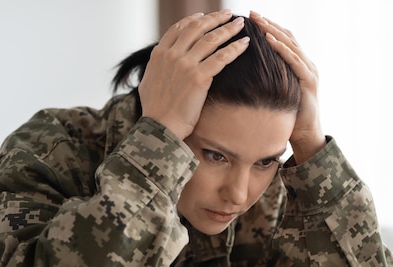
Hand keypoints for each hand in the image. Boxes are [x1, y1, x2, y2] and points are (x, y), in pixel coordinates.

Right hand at [139, 10, 249, 138]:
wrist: (160, 126)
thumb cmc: (155, 110)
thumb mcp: (148, 82)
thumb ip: (156, 68)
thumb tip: (160, 64)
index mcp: (159, 54)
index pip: (178, 29)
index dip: (193, 19)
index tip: (205, 16)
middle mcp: (172, 55)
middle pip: (197, 28)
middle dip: (215, 18)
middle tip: (228, 14)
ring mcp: (186, 65)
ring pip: (211, 39)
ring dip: (228, 29)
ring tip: (240, 24)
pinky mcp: (199, 77)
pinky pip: (222, 58)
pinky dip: (235, 48)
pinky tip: (245, 44)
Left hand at [250, 11, 325, 164]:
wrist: (305, 136)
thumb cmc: (287, 117)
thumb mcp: (275, 93)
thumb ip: (267, 80)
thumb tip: (244, 73)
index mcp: (298, 64)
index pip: (282, 39)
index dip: (267, 27)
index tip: (249, 18)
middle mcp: (306, 63)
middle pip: (286, 36)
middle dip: (268, 24)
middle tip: (251, 14)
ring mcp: (309, 71)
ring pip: (291, 44)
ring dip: (273, 31)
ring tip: (258, 22)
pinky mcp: (309, 81)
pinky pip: (295, 60)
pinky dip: (282, 48)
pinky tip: (270, 40)